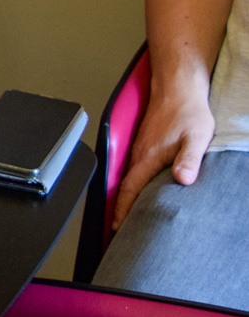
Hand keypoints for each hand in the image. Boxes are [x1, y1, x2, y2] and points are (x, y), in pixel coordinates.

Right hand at [111, 85, 214, 230]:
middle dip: (123, 208)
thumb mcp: (197, 137)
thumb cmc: (188, 111)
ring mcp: (141, 148)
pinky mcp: (146, 143)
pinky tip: (143, 188)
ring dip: (128, 195)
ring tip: (132, 213)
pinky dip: (134, 182)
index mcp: (148, 156)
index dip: (123, 209)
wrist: (178, 88)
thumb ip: (189, 159)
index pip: (130, 188)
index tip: (118, 225)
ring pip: (131, 177)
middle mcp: (140, 153)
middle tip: (123, 228)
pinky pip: (136, 168)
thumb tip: (183, 179)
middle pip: (126, 186)